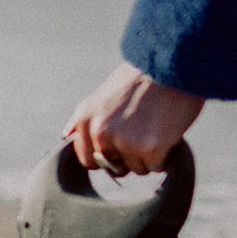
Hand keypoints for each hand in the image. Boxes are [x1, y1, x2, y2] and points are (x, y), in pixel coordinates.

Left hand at [66, 64, 204, 176]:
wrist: (170, 68)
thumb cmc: (140, 80)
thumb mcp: (102, 95)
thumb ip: (83, 118)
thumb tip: (65, 135)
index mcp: (86, 119)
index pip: (88, 160)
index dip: (108, 155)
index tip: (121, 140)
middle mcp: (101, 133)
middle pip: (114, 168)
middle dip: (129, 157)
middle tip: (141, 129)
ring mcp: (125, 142)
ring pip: (137, 169)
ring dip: (148, 155)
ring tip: (154, 126)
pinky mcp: (149, 149)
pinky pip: (156, 167)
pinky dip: (164, 155)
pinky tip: (165, 131)